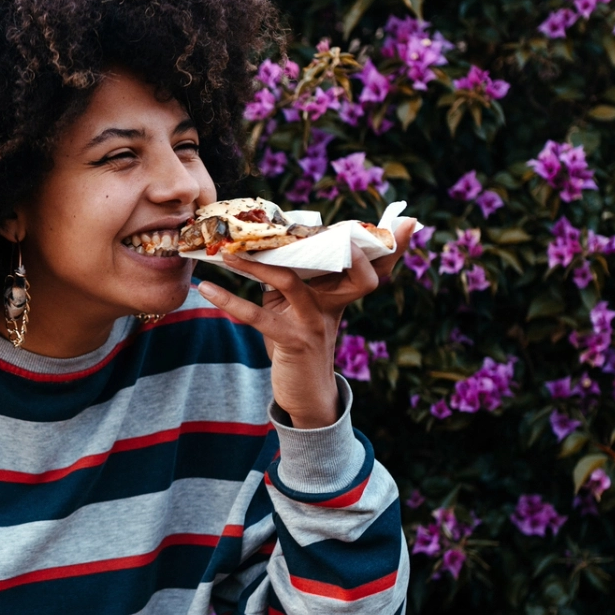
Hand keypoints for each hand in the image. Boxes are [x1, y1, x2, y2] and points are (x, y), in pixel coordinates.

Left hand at [196, 218, 416, 428]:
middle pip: (350, 267)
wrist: (305, 395)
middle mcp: (333, 304)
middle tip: (304, 219)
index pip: (370, 264)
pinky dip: (228, 300)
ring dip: (254, 263)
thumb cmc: (298, 344)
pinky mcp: (293, 341)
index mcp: (339, 294)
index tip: (408, 222)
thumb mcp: (301, 308)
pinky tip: (205, 288)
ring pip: (290, 279)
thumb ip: (292, 277)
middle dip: (336, 240)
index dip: (393, 247)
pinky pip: (258, 316)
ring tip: (226, 252)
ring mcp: (315, 322)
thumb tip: (266, 244)